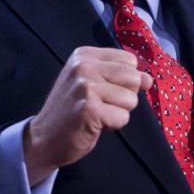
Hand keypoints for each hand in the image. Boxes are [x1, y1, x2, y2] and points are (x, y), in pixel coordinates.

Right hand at [24, 46, 152, 184]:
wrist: (44, 138)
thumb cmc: (72, 111)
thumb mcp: (93, 83)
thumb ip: (121, 77)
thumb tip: (149, 79)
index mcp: (84, 55)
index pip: (129, 60)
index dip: (124, 80)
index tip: (103, 90)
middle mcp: (84, 66)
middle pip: (134, 78)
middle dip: (124, 97)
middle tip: (101, 105)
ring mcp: (86, 86)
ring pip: (131, 100)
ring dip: (118, 113)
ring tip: (96, 114)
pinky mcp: (89, 108)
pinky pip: (123, 117)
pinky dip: (113, 125)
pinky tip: (94, 124)